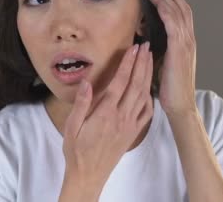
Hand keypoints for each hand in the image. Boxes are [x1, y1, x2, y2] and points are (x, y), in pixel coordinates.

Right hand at [59, 43, 152, 200]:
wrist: (89, 175)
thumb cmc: (76, 151)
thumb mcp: (71, 127)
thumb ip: (81, 104)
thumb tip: (87, 83)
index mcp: (105, 114)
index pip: (120, 83)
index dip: (128, 64)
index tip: (133, 49)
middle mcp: (121, 118)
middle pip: (136, 85)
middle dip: (142, 64)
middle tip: (146, 47)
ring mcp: (130, 126)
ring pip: (143, 96)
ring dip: (148, 76)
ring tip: (150, 60)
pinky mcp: (133, 133)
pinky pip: (146, 112)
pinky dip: (150, 97)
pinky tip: (150, 88)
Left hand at [147, 0, 196, 114]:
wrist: (180, 105)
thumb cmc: (169, 86)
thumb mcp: (163, 62)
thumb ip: (157, 48)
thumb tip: (142, 37)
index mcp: (185, 42)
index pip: (181, 13)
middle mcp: (188, 39)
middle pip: (182, 7)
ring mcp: (186, 43)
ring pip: (178, 11)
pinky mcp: (179, 49)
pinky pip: (173, 23)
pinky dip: (165, 9)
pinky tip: (156, 1)